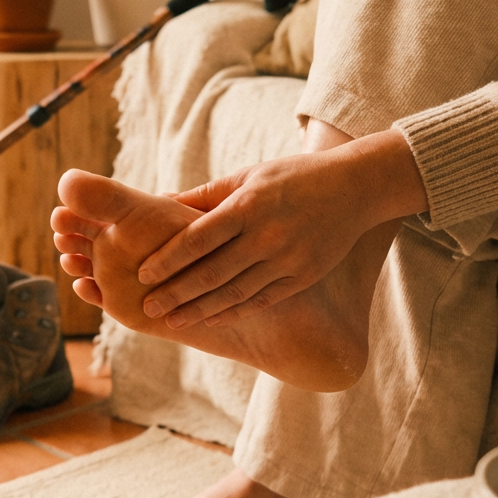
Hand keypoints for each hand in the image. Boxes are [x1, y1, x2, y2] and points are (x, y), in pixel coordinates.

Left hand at [138, 128, 427, 328]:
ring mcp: (288, 260)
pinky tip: (210, 319)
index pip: (199, 238)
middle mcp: (267, 235)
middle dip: (177, 293)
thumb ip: (204, 196)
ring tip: (172, 320)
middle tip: (148, 307)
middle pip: (212, 272)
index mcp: (249, 206)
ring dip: (200, 310)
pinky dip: (233, 311)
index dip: (169, 259)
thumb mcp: (248, 176)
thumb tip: (157, 203)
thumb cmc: (291, 177)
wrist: (354, 188)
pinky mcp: (303, 277)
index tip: (143, 274)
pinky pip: (261, 300)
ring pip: (235, 293)